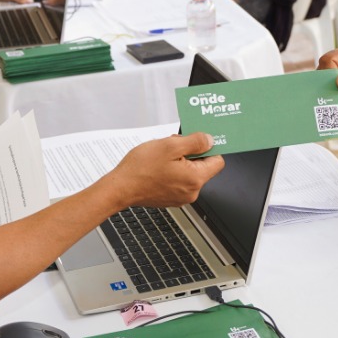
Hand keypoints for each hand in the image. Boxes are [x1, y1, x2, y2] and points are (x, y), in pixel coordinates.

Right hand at [109, 133, 223, 208]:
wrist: (120, 188)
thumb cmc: (141, 169)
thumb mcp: (170, 146)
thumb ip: (195, 142)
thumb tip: (210, 140)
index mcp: (195, 179)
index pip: (217, 161)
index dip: (209, 148)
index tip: (200, 140)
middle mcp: (191, 191)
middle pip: (202, 166)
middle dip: (190, 153)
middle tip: (173, 145)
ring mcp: (181, 197)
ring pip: (189, 172)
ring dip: (180, 161)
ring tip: (162, 156)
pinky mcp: (171, 198)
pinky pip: (179, 180)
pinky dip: (173, 170)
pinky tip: (159, 166)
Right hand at [317, 44, 337, 110]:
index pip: (329, 59)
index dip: (328, 72)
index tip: (334, 86)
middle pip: (321, 70)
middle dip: (324, 84)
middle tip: (329, 97)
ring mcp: (334, 73)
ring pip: (319, 82)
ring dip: (323, 92)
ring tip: (329, 102)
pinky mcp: (333, 84)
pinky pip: (323, 90)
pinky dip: (325, 98)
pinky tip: (328, 105)